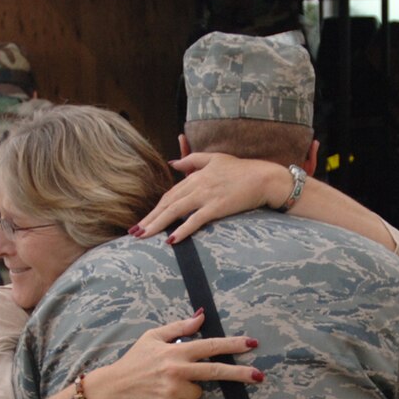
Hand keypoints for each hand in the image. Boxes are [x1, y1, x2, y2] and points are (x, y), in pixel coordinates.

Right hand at [85, 312, 262, 398]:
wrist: (114, 389)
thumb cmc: (134, 361)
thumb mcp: (153, 337)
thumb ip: (179, 328)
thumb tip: (201, 316)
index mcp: (176, 352)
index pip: (210, 346)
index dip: (232, 345)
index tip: (251, 344)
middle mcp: (177, 371)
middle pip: (216, 371)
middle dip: (240, 373)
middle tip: (259, 376)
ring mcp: (174, 391)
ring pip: (199, 392)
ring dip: (190, 390)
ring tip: (168, 385)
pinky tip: (165, 397)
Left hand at [140, 153, 288, 240]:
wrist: (264, 178)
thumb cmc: (241, 169)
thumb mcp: (214, 159)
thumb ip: (192, 160)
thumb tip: (173, 163)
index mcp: (195, 176)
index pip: (169, 194)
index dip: (154, 208)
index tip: (143, 221)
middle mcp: (197, 185)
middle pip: (167, 204)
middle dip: (149, 219)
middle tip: (134, 233)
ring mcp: (206, 196)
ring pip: (175, 211)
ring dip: (158, 225)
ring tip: (144, 236)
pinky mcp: (217, 207)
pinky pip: (195, 220)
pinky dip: (182, 230)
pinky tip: (172, 240)